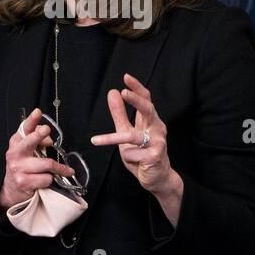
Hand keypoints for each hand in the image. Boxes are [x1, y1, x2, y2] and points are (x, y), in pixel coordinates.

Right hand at [0, 107, 76, 209]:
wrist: (12, 189)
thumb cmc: (24, 166)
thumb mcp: (27, 150)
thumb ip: (37, 140)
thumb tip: (48, 139)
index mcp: (17, 143)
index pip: (24, 129)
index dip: (32, 120)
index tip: (38, 112)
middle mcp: (15, 154)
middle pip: (30, 142)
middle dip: (38, 135)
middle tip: (46, 130)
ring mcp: (18, 168)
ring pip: (47, 164)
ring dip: (60, 168)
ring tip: (67, 171)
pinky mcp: (24, 181)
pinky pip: (46, 178)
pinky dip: (50, 180)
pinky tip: (47, 180)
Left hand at [89, 73, 178, 198]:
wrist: (155, 177)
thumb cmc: (142, 153)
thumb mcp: (126, 132)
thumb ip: (119, 114)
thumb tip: (113, 92)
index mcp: (149, 121)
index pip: (146, 99)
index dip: (137, 88)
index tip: (126, 77)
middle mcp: (156, 128)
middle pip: (148, 109)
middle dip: (136, 100)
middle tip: (124, 92)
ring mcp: (158, 142)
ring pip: (134, 135)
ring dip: (115, 138)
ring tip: (96, 140)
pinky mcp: (155, 156)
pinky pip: (134, 153)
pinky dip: (128, 156)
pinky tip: (131, 160)